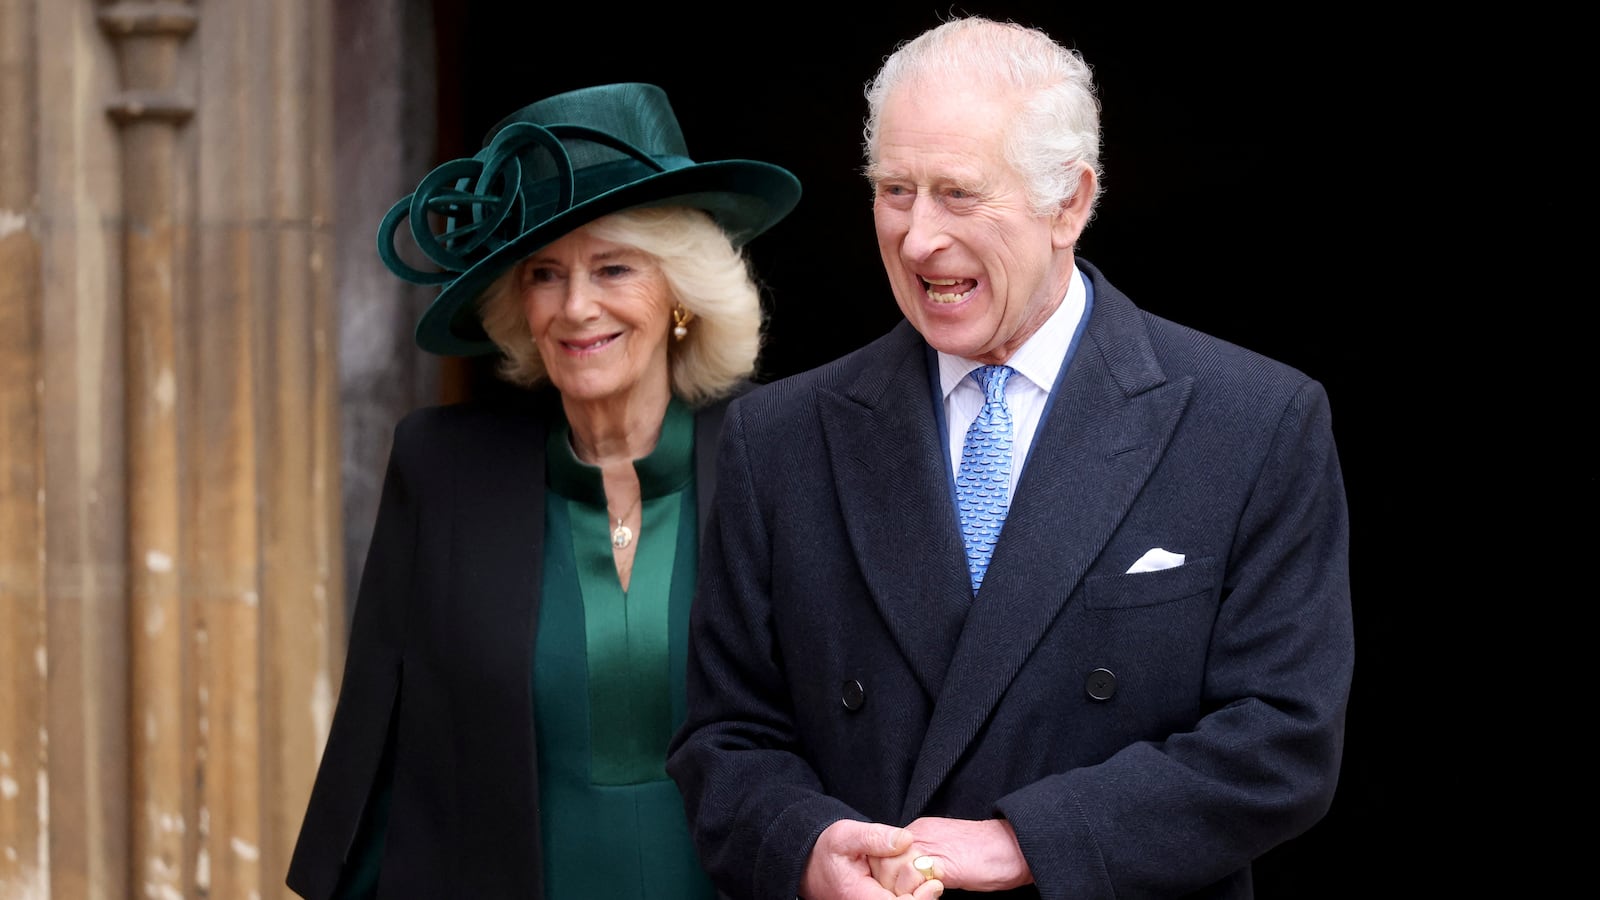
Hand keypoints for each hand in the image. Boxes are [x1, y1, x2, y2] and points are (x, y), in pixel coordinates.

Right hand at [800, 820, 942, 899]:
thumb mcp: (846, 835)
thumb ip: (875, 836)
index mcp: (858, 897)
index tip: (934, 883)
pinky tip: (913, 879)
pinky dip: (910, 892)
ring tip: (921, 875)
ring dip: (916, 893)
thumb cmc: (827, 850)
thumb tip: (906, 840)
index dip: (920, 899)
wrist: (811, 863)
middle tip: (932, 878)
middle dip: (921, 895)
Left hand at [889, 816, 1032, 892]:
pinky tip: (932, 895)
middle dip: (887, 884)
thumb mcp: (946, 849)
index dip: (883, 873)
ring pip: (893, 871)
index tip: (893, 887)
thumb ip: (925, 857)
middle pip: (882, 861)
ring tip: (918, 896)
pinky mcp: (943, 864)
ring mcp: (930, 848)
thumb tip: (908, 874)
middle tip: (904, 895)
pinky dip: (916, 894)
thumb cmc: (986, 853)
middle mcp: (919, 835)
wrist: (1015, 846)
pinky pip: (914, 879)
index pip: (882, 852)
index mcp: (919, 831)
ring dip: (900, 891)